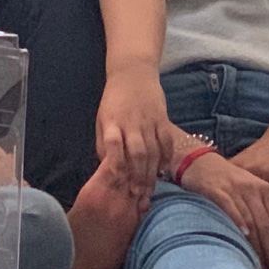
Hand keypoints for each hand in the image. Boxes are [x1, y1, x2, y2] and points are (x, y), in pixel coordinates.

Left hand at [96, 71, 169, 195]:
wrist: (133, 74)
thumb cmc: (113, 101)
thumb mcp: (101, 119)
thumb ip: (103, 143)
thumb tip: (106, 168)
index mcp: (111, 122)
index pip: (113, 144)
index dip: (116, 163)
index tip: (117, 180)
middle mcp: (130, 122)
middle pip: (137, 153)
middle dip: (137, 176)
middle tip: (137, 195)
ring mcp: (148, 121)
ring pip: (153, 151)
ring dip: (151, 172)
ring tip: (149, 190)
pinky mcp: (163, 119)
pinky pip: (167, 142)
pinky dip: (166, 157)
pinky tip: (163, 170)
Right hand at [179, 152, 268, 268]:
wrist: (197, 161)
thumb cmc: (224, 182)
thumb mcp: (248, 192)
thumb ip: (260, 213)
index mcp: (265, 191)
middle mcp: (253, 189)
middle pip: (268, 225)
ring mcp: (235, 189)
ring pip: (251, 221)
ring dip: (258, 247)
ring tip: (261, 267)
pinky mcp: (216, 189)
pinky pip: (230, 208)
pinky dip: (237, 223)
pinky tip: (243, 237)